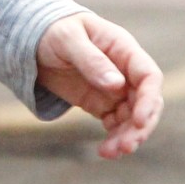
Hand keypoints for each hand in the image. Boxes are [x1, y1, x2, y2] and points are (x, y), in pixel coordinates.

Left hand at [35, 11, 163, 158]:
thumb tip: (117, 84)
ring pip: (132, 118)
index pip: (149, 76)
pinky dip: (114, 138)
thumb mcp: (67, 39)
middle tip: (126, 147)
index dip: (149, 99)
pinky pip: (116, 124)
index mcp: (123, 49)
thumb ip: (91, 60)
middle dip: (140, 126)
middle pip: (146, 102)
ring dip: (127, 137)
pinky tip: (105, 151)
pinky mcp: (102, 103)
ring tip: (111, 153)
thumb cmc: (53, 30)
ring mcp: (115, 89)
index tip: (139, 121)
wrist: (35, 40)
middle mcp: (125, 71)